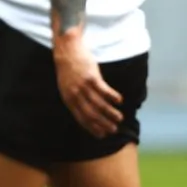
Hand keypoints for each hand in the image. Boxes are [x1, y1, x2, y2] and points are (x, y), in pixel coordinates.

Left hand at [52, 22, 122, 137]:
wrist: (67, 51)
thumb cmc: (68, 70)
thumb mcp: (66, 87)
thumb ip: (74, 99)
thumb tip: (84, 112)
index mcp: (68, 99)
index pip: (81, 118)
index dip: (92, 128)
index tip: (102, 135)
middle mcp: (75, 95)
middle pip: (91, 114)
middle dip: (103, 124)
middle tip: (113, 130)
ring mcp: (83, 86)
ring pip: (99, 104)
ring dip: (110, 113)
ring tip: (119, 118)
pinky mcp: (91, 77)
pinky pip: (104, 90)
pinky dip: (112, 97)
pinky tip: (119, 101)